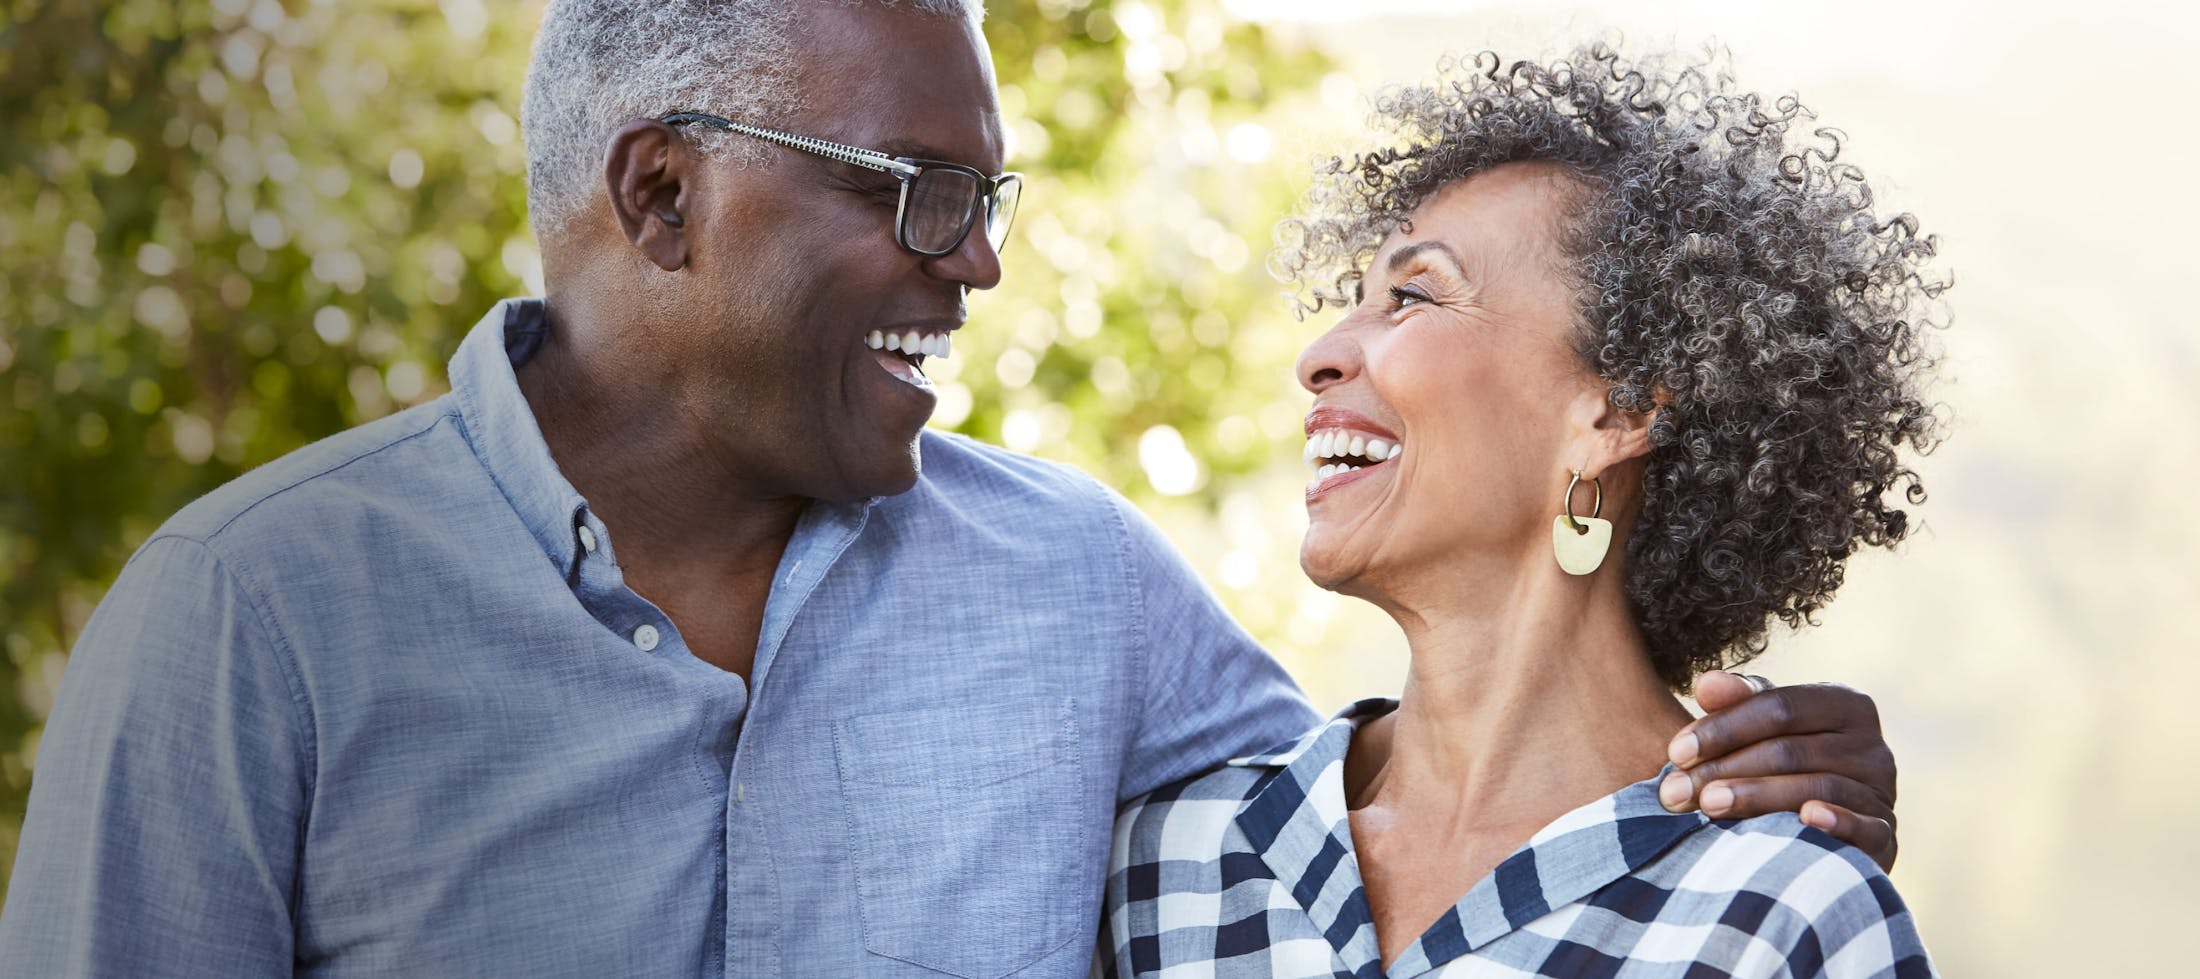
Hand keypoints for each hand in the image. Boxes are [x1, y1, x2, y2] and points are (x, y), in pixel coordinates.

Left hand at [1658, 670, 1900, 870]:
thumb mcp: (1763, 727)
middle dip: (1724, 769)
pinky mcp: (1886, 838)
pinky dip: (1837, 823)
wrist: (1830, 829)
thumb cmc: (1783, 764)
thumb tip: (1706, 683)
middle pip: (1790, 750)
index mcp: (1845, 705)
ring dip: (1756, 797)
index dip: (1724, 727)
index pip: (1780, 707)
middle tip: (1674, 791)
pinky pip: (1866, 828)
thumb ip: (1738, 702)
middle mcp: (1872, 746)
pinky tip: (1804, 821)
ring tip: (1707, 805)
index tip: (1675, 751)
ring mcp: (1882, 793)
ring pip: (1817, 788)